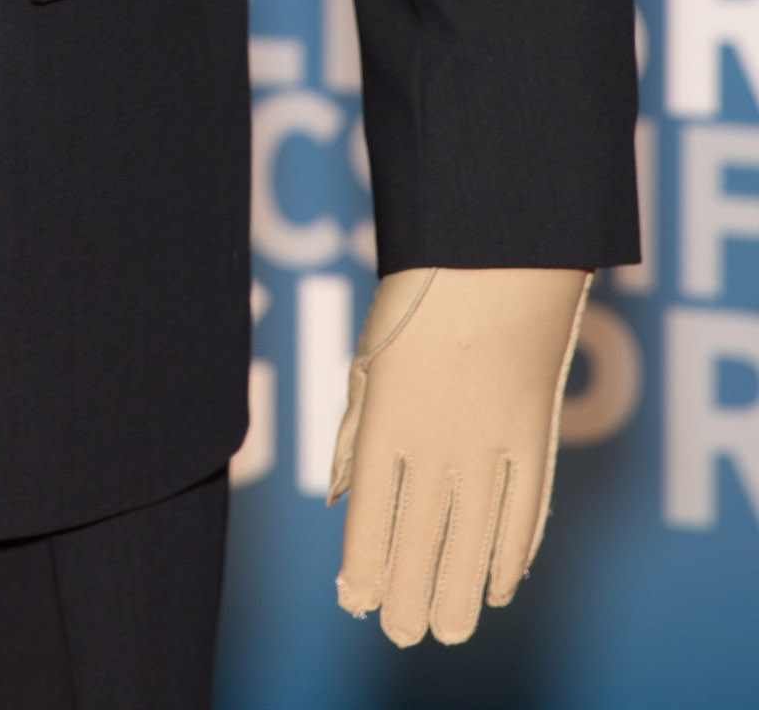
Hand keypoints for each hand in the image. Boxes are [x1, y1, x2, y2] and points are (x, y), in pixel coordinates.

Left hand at [330, 266, 590, 645]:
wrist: (499, 249)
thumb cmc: (422, 293)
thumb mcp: (370, 353)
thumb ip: (358, 429)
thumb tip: (345, 495)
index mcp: (387, 419)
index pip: (371, 518)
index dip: (364, 569)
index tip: (358, 602)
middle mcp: (438, 441)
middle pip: (422, 543)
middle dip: (410, 597)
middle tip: (408, 634)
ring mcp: (492, 444)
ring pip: (474, 543)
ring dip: (461, 593)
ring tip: (448, 630)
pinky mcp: (536, 437)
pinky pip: (525, 513)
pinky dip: (511, 555)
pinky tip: (499, 585)